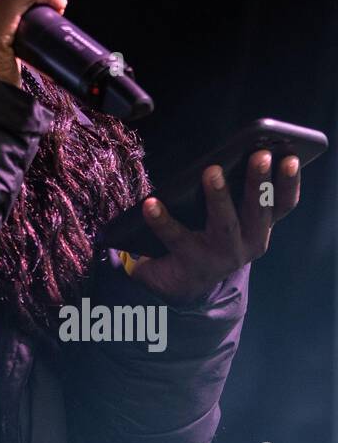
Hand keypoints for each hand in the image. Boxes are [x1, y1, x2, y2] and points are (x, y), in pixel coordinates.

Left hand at [126, 152, 301, 305]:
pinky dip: (162, 219)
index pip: (282, 203)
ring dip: (220, 196)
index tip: (291, 158)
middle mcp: (248, 243)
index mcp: (260, 227)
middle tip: (260, 155)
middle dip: (260, 181)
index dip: (290, 182)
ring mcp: (221, 255)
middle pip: (257, 210)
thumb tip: (229, 156)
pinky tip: (151, 203)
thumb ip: (239, 195)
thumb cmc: (210, 239)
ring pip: (225, 224)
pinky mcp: (192, 262)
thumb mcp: (232, 220)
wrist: (185, 287)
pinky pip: (176, 237)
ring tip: (212, 171)